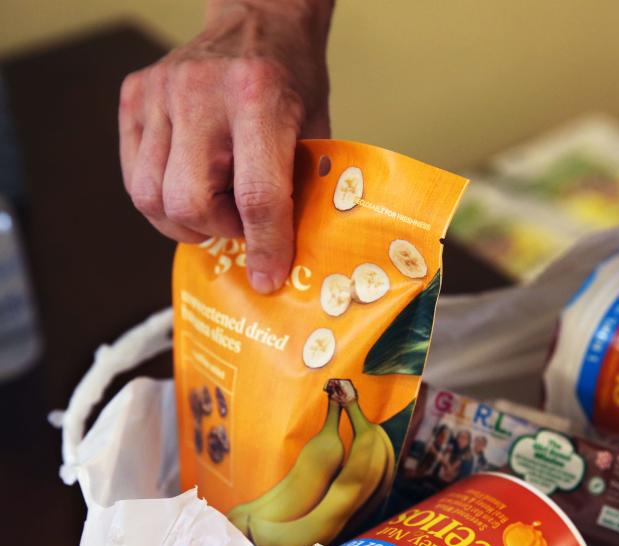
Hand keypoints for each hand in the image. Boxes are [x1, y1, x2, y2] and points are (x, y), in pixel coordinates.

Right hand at [119, 0, 332, 292]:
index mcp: (260, 99)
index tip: (267, 276)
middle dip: (216, 230)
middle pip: (188, 203)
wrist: (258, 22)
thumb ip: (300, 191)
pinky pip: (132, 175)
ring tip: (214, 207)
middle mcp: (201, 92)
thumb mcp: (315, 133)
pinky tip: (190, 185)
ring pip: (150, 197)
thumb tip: (286, 259)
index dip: (264, 247)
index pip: (256, 196)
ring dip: (185, 220)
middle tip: (239, 224)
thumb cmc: (291, 82)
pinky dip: (160, 197)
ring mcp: (159, 92)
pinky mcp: (133, 96)